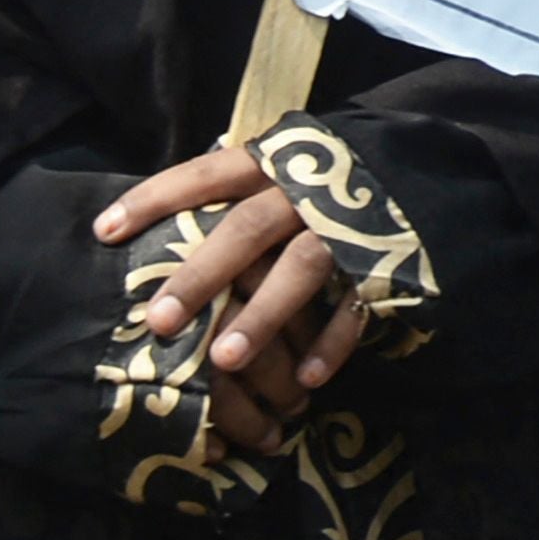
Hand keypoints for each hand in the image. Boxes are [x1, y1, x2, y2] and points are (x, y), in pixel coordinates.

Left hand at [97, 145, 372, 453]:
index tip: (104, 231)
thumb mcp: (293, 159)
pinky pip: (357, 304)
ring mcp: (350, 222)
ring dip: (261, 314)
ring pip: (300, 266)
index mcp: (279, 160)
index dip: (157, 199)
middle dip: (200, 275)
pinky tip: (304, 379)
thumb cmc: (339, 171)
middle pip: (246, 228)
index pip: (208, 173)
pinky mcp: (388, 257)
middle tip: (156, 321)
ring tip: (225, 360)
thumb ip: (244, 183)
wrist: (434, 162)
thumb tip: (172, 212)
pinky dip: (331, 342)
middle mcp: (309, 188)